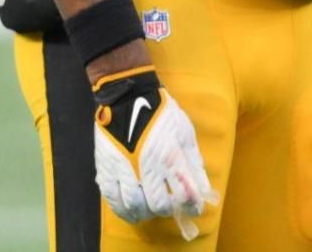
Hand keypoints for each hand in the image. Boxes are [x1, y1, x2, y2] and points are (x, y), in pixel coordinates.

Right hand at [91, 66, 215, 237]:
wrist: (128, 97)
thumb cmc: (162, 114)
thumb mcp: (185, 134)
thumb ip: (194, 164)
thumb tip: (204, 189)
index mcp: (169, 156)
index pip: (184, 193)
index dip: (191, 206)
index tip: (194, 208)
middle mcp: (146, 166)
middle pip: (157, 205)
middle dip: (167, 209)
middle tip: (170, 206)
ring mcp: (124, 169)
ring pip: (135, 206)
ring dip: (145, 213)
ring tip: (150, 210)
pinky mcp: (107, 169)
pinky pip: (113, 200)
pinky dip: (123, 211)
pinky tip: (131, 212)